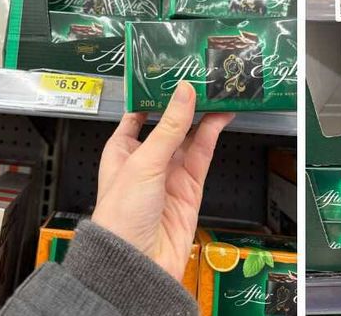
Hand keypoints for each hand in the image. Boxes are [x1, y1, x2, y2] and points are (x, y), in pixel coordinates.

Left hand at [91, 81, 235, 280]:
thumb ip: (169, 126)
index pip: (137, 116)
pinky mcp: (190, 190)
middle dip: (183, 105)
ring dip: (203, 117)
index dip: (152, 96)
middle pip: (168, 125)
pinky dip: (213, 136)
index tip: (168, 75)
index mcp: (121, 151)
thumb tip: (183, 93)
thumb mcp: (143, 161)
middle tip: (200, 80)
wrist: (137, 264)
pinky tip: (220, 118)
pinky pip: (203, 156)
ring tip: (216, 93)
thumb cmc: (121, 217)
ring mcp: (169, 176)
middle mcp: (145, 162)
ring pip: (190, 138)